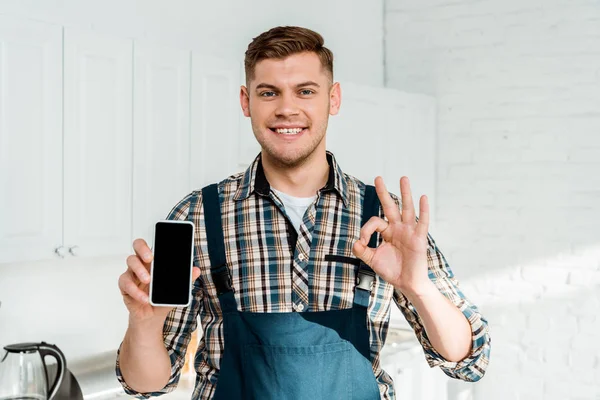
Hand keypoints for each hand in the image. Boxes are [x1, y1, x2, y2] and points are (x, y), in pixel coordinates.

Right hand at [118, 238, 200, 323]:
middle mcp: (142, 263)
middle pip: (137, 246)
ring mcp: (132, 273)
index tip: (159, 240)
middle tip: (150, 258)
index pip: (152, 244)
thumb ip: (185, 279)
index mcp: (154, 261)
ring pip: (130, 262)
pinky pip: (126, 283)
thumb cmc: (162, 299)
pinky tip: (145, 298)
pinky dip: (136, 291)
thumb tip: (197, 270)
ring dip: (139, 270)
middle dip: (143, 249)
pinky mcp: (125, 286)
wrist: (152, 317)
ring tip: (148, 280)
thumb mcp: (176, 290)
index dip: (154, 238)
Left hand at [352, 176, 433, 296]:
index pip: (375, 221)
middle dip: (384, 193)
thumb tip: (355, 242)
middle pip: (390, 206)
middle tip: (378, 178)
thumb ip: (362, 251)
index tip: (363, 242)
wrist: (406, 283)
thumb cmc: (392, 270)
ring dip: (405, 193)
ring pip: (406, 208)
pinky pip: (422, 222)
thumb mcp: (373, 260)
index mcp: (388, 232)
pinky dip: (423, 210)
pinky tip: (422, 197)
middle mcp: (398, 228)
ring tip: (403, 178)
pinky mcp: (419, 238)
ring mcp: (409, 231)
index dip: (366, 229)